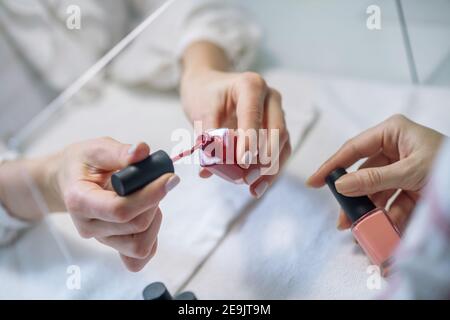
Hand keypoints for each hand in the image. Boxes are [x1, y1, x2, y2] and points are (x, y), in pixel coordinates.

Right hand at [54, 138, 179, 271]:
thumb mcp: (96, 149)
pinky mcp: (113, 245)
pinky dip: (151, 239)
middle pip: (136, 225)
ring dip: (154, 220)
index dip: (149, 195)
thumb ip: (119, 151)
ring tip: (148, 198)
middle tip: (156, 181)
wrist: (69, 180)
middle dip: (154, 202)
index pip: (120, 210)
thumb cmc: (83, 163)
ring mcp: (101, 239)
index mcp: (80, 201)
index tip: (169, 179)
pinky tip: (149, 216)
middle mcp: (89, 226)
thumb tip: (143, 151)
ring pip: (140, 245)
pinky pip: (137, 258)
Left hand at [181, 42, 290, 197]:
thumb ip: (207, 138)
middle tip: (247, 178)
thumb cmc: (205, 95)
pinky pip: (279, 152)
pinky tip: (257, 188)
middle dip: (264, 159)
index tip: (242, 162)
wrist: (209, 86)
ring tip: (253, 189)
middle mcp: (270, 98)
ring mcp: (276, 113)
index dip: (249, 139)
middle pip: (278, 130)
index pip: (253, 114)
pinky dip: (269, 171)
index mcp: (250, 85)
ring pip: (283, 144)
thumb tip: (208, 169)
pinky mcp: (276, 130)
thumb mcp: (200, 111)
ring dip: (270, 170)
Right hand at [307, 114, 444, 231]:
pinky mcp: (411, 185)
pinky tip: (383, 229)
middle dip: (354, 198)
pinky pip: (393, 200)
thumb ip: (373, 179)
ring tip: (362, 230)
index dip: (332, 166)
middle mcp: (394, 148)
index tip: (314, 182)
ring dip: (371, 211)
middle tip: (342, 218)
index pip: (353, 149)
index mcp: (391, 133)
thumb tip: (340, 185)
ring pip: (377, 191)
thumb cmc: (448, 165)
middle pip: (363, 174)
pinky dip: (388, 215)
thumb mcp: (410, 171)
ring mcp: (402, 168)